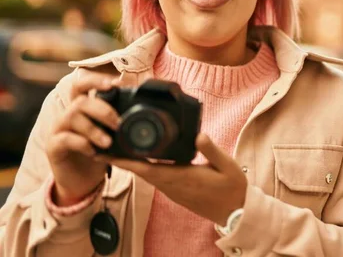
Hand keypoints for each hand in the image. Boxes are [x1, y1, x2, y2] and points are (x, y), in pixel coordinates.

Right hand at [46, 73, 119, 205]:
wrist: (82, 181)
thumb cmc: (100, 153)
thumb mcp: (113, 136)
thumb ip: (121, 123)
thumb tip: (146, 116)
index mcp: (83, 108)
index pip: (83, 85)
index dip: (96, 80)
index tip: (116, 83)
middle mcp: (68, 114)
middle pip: (80, 100)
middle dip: (103, 110)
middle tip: (119, 124)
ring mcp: (59, 129)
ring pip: (71, 116)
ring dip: (93, 128)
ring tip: (108, 142)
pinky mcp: (53, 146)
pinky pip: (64, 138)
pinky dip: (81, 143)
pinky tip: (93, 151)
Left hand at [98, 133, 247, 225]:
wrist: (236, 212)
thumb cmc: (232, 188)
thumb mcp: (227, 166)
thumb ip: (211, 150)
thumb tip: (198, 134)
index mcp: (182, 177)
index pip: (146, 168)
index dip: (125, 160)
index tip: (106, 152)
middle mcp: (172, 185)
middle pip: (139, 171)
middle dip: (120, 158)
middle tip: (102, 143)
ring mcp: (173, 190)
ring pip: (146, 174)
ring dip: (130, 163)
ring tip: (116, 147)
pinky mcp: (176, 191)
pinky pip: (154, 177)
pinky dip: (143, 167)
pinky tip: (140, 157)